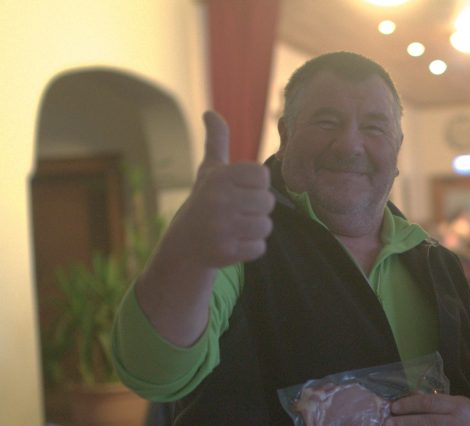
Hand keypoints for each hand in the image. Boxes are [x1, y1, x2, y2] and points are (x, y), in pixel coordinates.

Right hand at [135, 111, 276, 345]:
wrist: (184, 245)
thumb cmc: (204, 202)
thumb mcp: (209, 171)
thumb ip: (216, 142)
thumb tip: (210, 112)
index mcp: (219, 178)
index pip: (262, 177)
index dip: (255, 186)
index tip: (238, 191)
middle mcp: (218, 201)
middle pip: (268, 203)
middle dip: (257, 209)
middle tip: (236, 212)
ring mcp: (221, 227)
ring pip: (266, 226)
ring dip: (254, 229)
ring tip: (235, 227)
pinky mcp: (225, 252)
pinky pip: (259, 247)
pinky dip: (250, 247)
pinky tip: (233, 242)